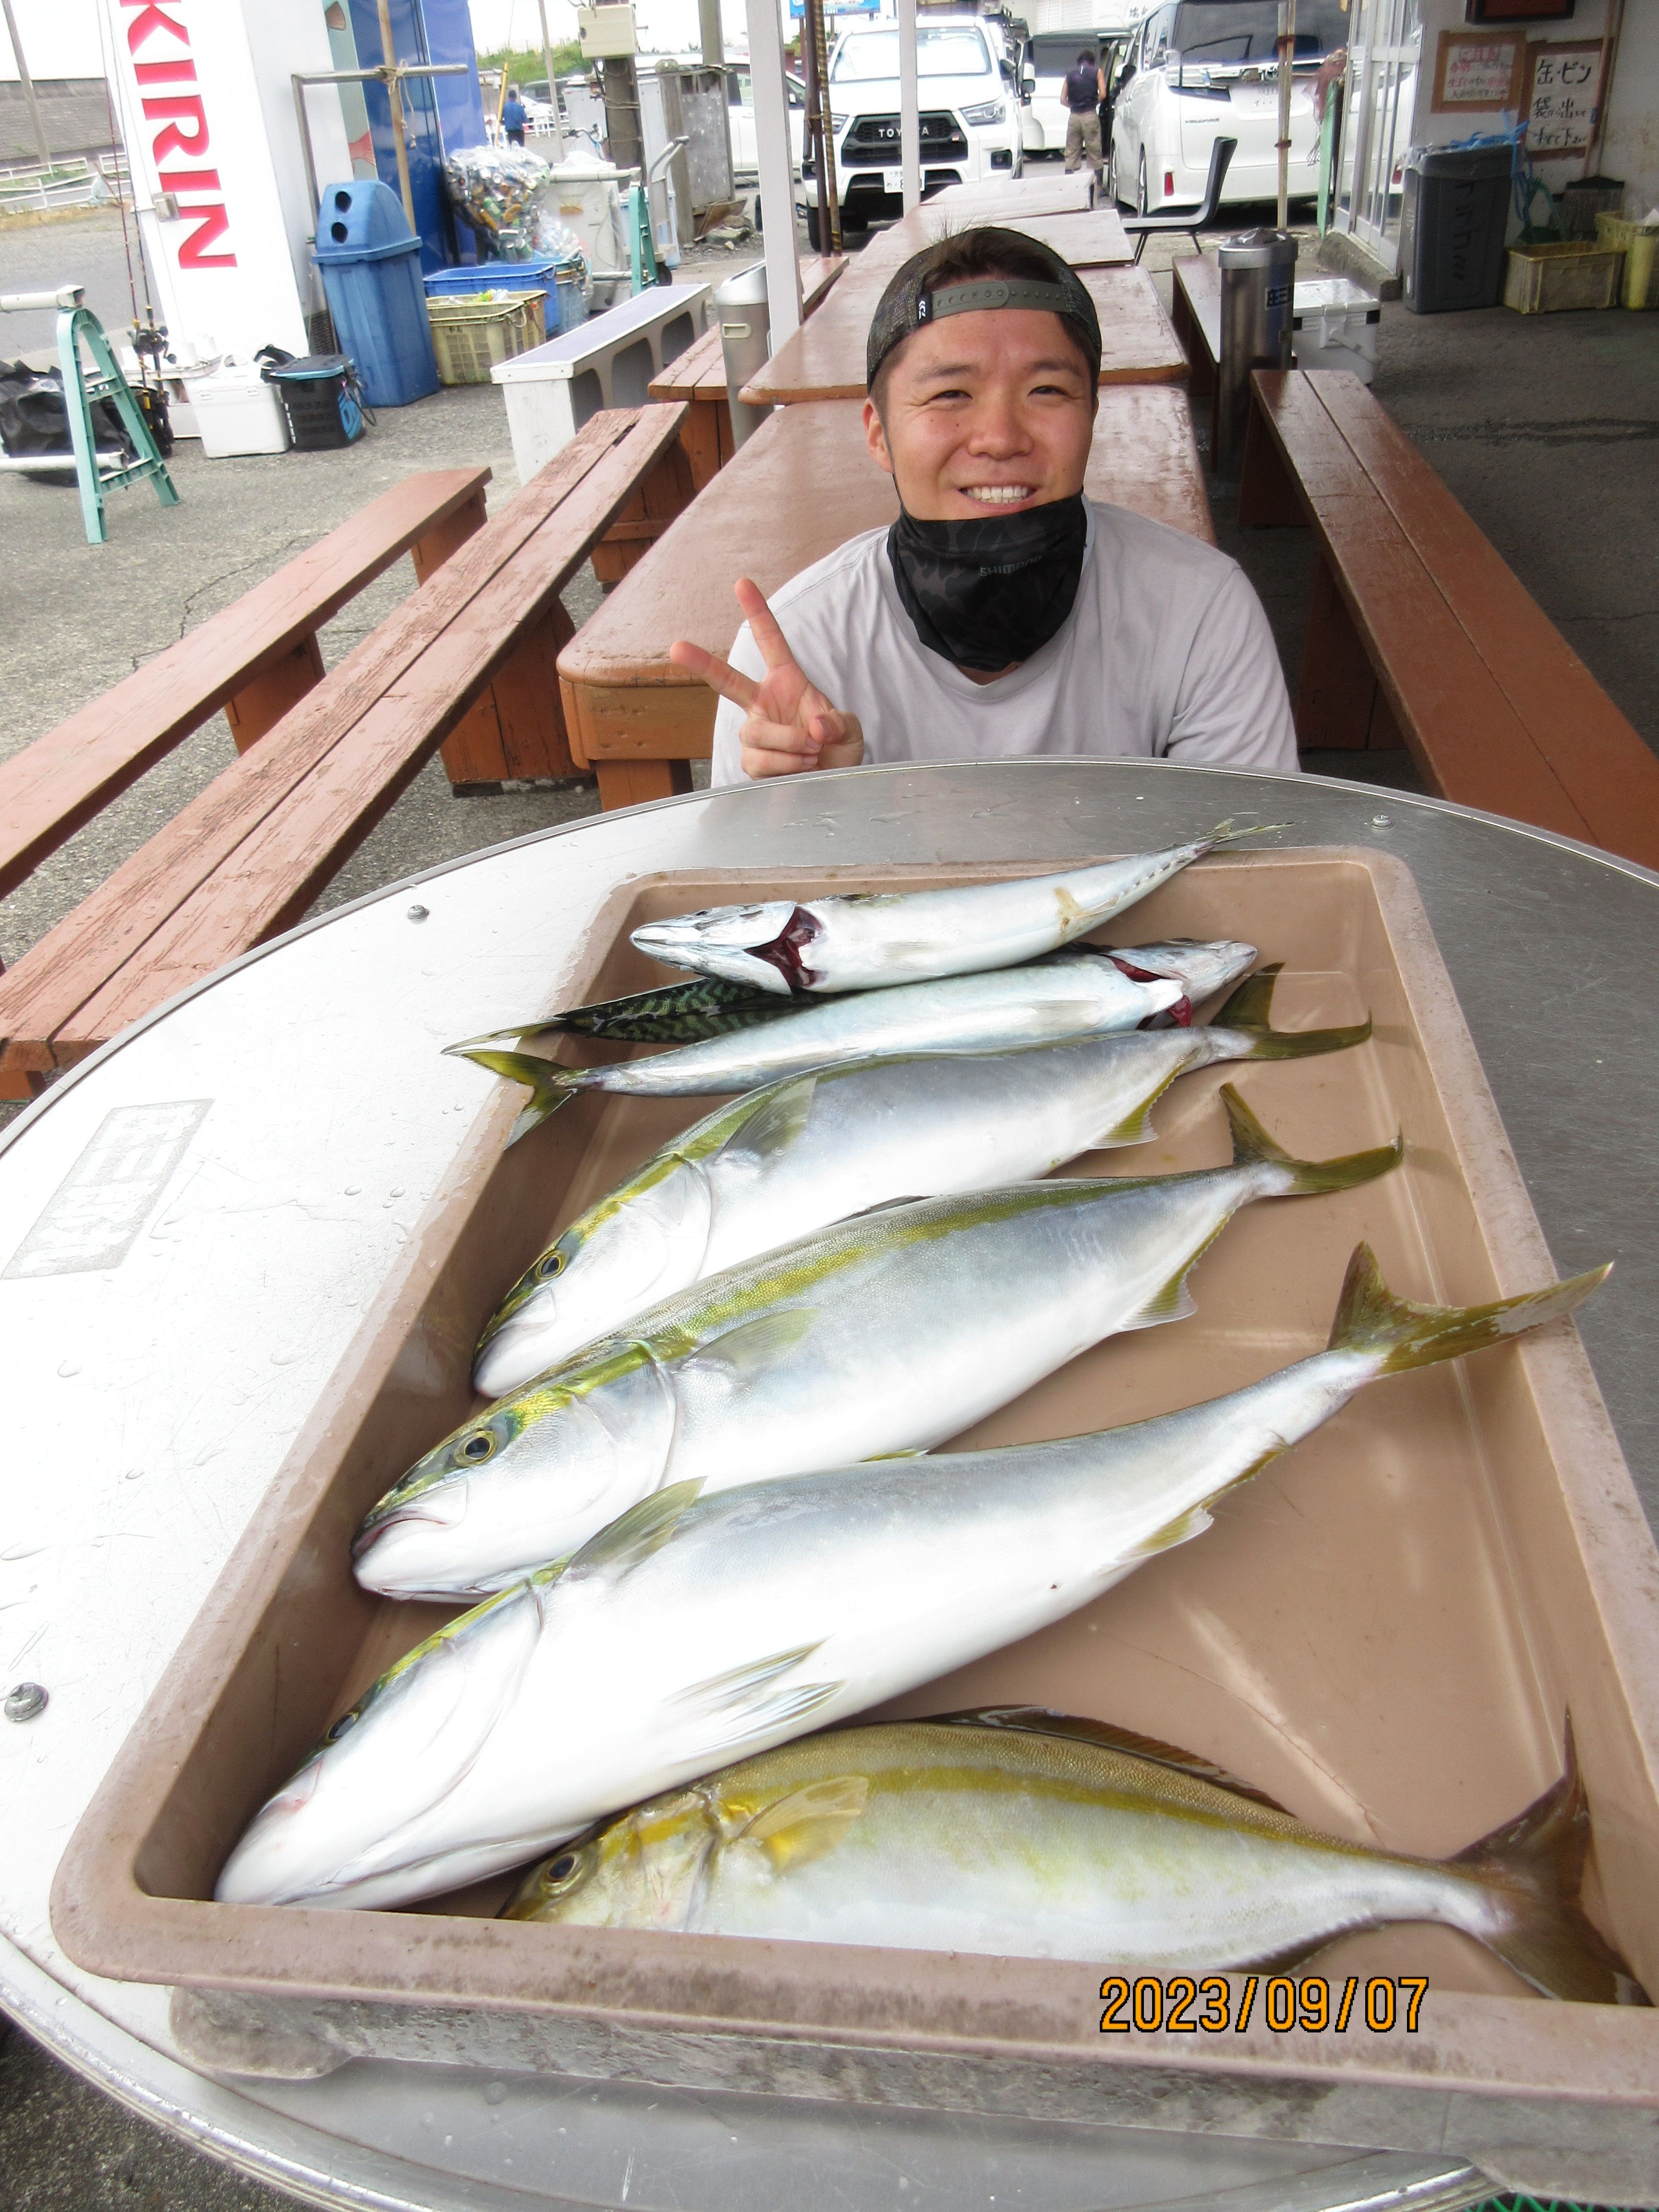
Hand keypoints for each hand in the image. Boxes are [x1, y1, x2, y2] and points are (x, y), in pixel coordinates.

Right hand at [670, 577, 864, 780]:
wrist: (835, 784)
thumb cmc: (839, 751)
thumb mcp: (850, 731)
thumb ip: (838, 723)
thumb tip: (814, 727)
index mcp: (787, 682)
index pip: (770, 643)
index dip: (757, 613)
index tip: (743, 584)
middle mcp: (764, 704)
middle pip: (726, 681)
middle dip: (701, 663)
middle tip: (677, 646)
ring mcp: (755, 734)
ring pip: (754, 733)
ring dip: (786, 743)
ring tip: (812, 752)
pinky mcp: (752, 763)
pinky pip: (759, 761)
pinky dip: (784, 765)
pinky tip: (801, 769)